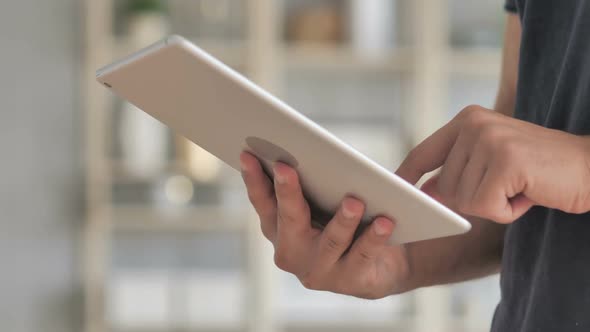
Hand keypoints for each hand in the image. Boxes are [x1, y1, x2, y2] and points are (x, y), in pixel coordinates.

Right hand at [239, 152, 410, 298]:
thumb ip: (324, 175)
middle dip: (287, 192)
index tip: (248, 154)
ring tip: (353, 201)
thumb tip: (330, 145)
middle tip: (286, 166)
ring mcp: (320, 270)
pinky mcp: (350, 281)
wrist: (388, 263)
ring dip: (342, 221)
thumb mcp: (332, 197)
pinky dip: (374, 238)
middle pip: (288, 220)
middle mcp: (292, 252)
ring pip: (330, 241)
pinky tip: (385, 222)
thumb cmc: (352, 222)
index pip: (263, 201)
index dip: (253, 179)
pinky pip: (362, 255)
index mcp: (280, 228)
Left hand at [397, 105, 589, 222]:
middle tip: (508, 185)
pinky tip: (527, 193)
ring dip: (493, 205)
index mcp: (467, 119)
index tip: (392, 191)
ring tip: (519, 186)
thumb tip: (423, 192)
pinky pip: (485, 207)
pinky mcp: (505, 160)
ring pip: (463, 200)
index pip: (423, 152)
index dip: (406, 175)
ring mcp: (489, 139)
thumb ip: (457, 171)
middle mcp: (474, 123)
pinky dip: (507, 212)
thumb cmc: (538, 170)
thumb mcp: (491, 163)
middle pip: (444, 186)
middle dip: (475, 199)